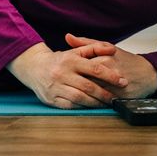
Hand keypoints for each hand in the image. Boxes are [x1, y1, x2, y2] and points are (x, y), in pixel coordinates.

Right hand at [6, 39, 129, 109]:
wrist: (33, 67)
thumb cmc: (59, 60)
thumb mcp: (75, 51)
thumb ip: (94, 48)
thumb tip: (112, 49)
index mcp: (70, 60)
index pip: (95, 69)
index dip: (111, 76)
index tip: (122, 81)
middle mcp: (62, 73)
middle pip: (89, 86)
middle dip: (105, 93)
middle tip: (116, 97)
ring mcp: (56, 87)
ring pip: (80, 98)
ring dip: (95, 102)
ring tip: (106, 103)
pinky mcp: (51, 99)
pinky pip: (70, 105)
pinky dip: (82, 106)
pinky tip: (90, 106)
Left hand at [64, 34, 156, 99]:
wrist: (148, 73)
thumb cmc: (125, 59)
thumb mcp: (106, 47)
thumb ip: (85, 43)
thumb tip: (67, 37)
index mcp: (104, 58)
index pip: (81, 65)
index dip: (71, 70)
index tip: (65, 72)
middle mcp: (110, 71)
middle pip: (85, 79)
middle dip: (75, 83)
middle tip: (67, 84)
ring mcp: (115, 86)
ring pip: (94, 92)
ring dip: (83, 94)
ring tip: (75, 93)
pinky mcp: (121, 97)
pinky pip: (103, 102)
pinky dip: (95, 102)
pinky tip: (88, 101)